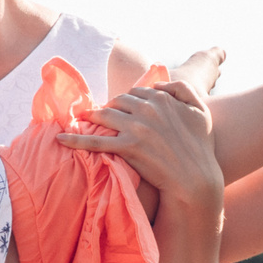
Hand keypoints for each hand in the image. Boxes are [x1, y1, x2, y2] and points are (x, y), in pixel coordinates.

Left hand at [58, 78, 221, 215]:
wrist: (194, 179)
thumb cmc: (201, 146)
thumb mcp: (200, 110)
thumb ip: (183, 89)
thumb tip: (160, 83)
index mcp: (163, 98)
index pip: (137, 91)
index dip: (130, 100)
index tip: (125, 109)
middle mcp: (147, 109)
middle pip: (118, 100)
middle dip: (111, 106)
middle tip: (104, 116)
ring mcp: (136, 128)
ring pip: (105, 114)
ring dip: (93, 116)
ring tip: (84, 120)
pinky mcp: (127, 147)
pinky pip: (95, 141)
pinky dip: (76, 139)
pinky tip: (60, 138)